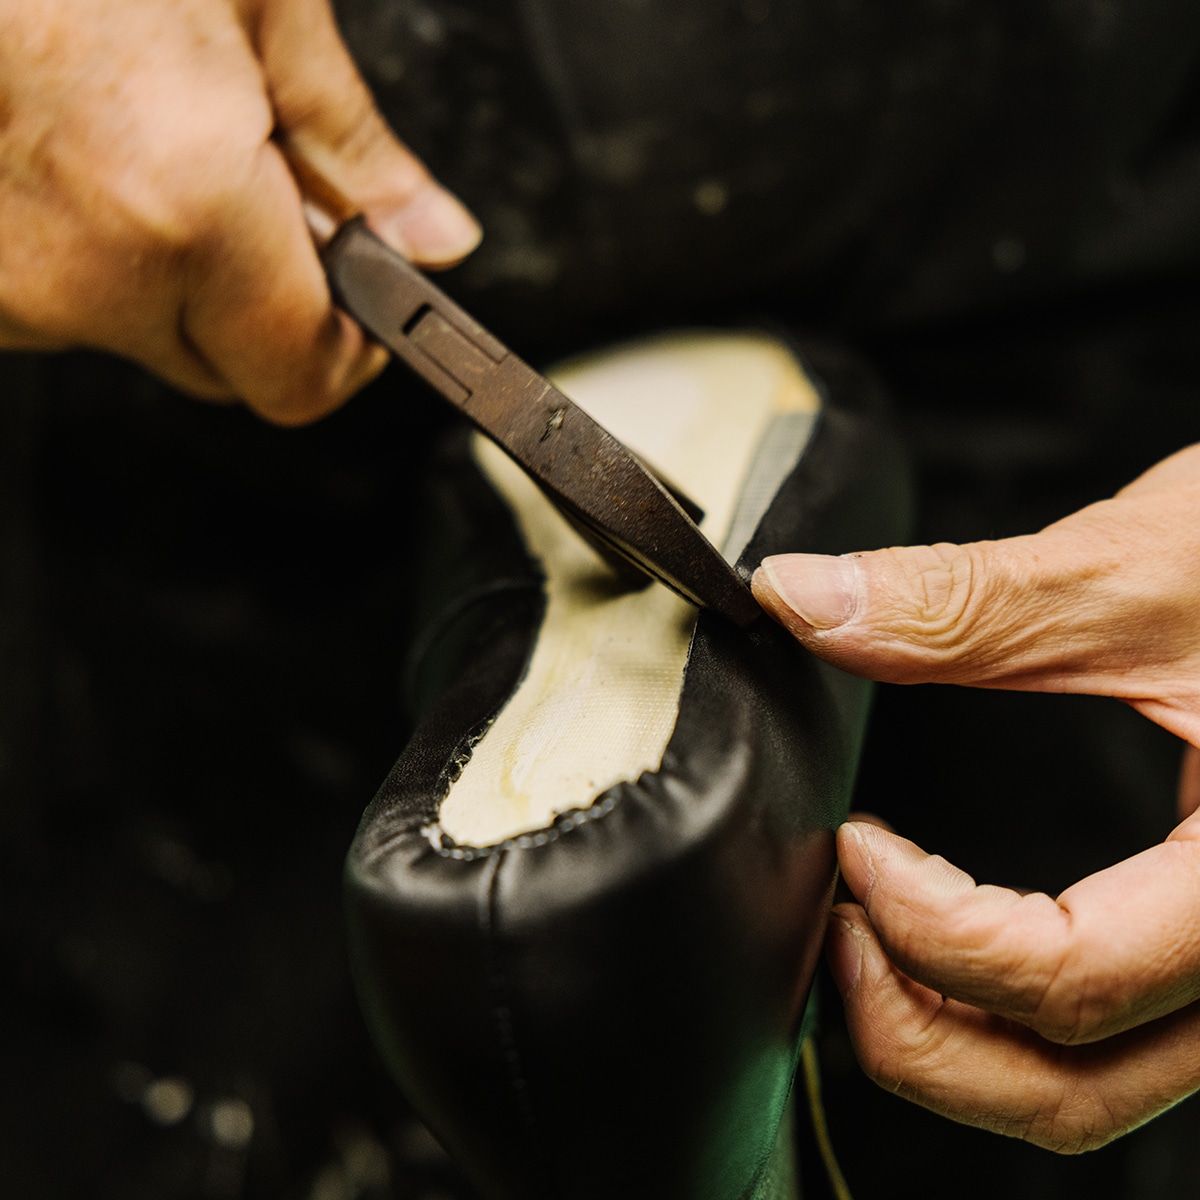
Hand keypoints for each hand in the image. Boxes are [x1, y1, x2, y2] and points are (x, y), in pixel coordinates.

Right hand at [0, 0, 480, 422]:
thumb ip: (351, 141)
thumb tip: (431, 234)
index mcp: (186, 206)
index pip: (305, 377)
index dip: (351, 346)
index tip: (363, 301)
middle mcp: (85, 272)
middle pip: (227, 364)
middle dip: (260, 295)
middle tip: (245, 183)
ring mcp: (2, 289)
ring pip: (138, 328)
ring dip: (163, 263)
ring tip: (134, 137)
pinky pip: (56, 300)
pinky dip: (85, 245)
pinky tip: (70, 151)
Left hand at [751, 442, 1199, 1149]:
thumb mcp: (1136, 571)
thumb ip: (962, 603)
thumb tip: (804, 599)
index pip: (1071, 979)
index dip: (928, 926)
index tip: (856, 844)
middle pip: (1073, 1090)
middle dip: (919, 1031)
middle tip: (842, 924)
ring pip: (1090, 1088)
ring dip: (954, 1041)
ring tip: (875, 932)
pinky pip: (1106, 1034)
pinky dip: (1001, 1015)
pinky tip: (945, 931)